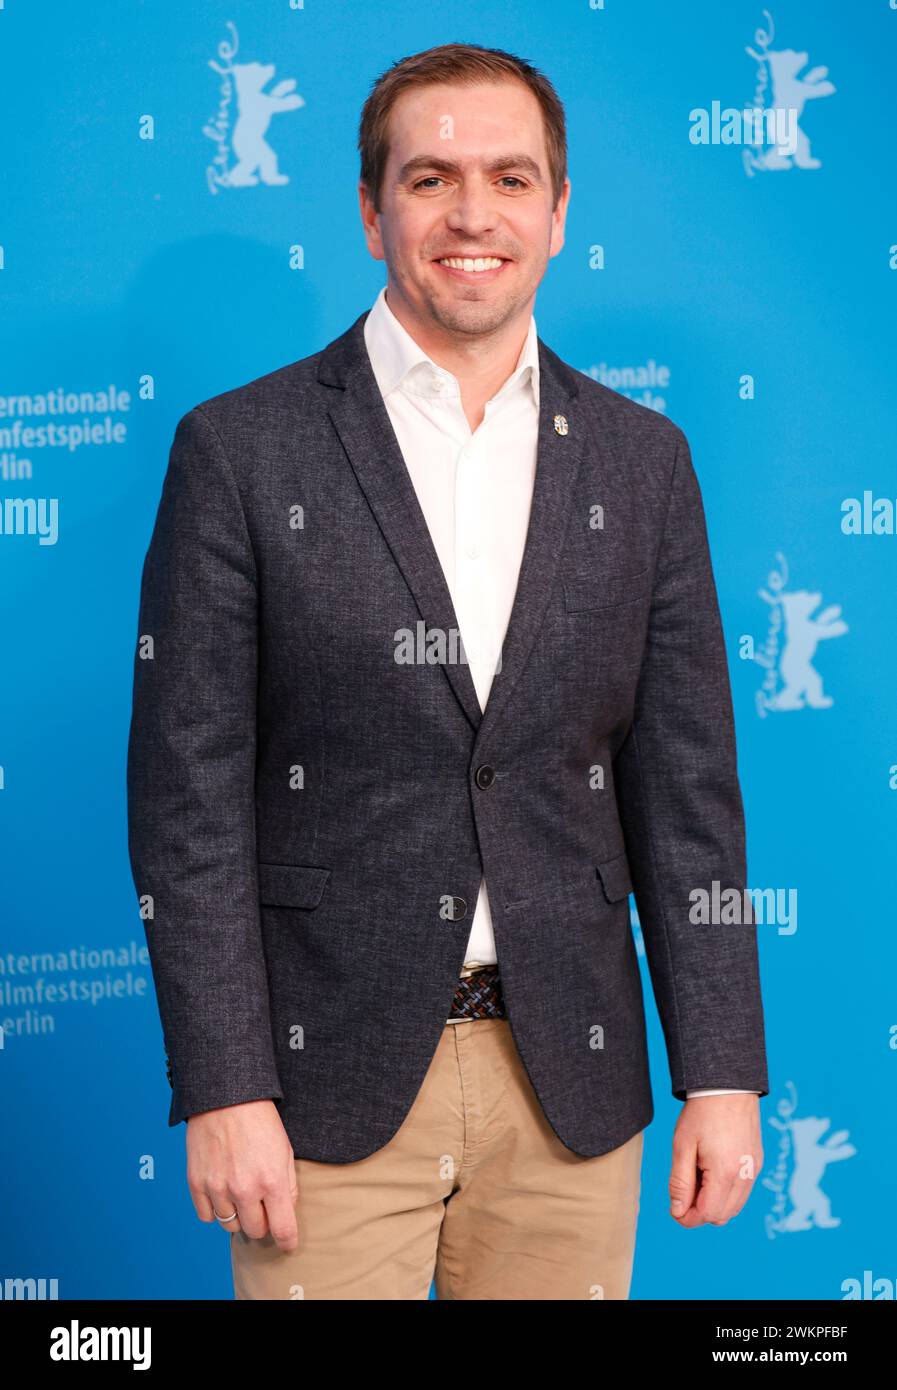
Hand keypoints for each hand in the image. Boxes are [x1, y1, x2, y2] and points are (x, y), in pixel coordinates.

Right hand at [186, 1099, 298, 1251]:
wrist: (225, 1097)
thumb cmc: (259, 1121)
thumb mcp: (285, 1149)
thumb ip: (288, 1185)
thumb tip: (285, 1213)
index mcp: (271, 1180)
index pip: (282, 1230)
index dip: (287, 1242)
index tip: (288, 1244)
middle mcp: (244, 1189)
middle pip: (255, 1231)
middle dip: (262, 1223)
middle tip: (263, 1207)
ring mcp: (217, 1187)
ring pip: (229, 1226)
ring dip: (238, 1215)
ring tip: (241, 1194)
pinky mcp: (196, 1183)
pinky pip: (207, 1216)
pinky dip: (216, 1210)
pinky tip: (222, 1193)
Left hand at [669, 1094, 762, 1227]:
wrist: (728, 1085)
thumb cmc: (702, 1113)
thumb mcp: (682, 1145)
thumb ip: (680, 1182)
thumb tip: (678, 1211)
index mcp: (726, 1172)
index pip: (707, 1214)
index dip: (687, 1217)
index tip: (674, 1208)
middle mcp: (745, 1176)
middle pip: (722, 1215)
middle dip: (700, 1211)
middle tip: (683, 1188)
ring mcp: (754, 1170)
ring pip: (734, 1207)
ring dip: (713, 1203)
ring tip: (696, 1175)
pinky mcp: (757, 1163)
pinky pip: (742, 1192)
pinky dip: (725, 1192)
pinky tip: (711, 1170)